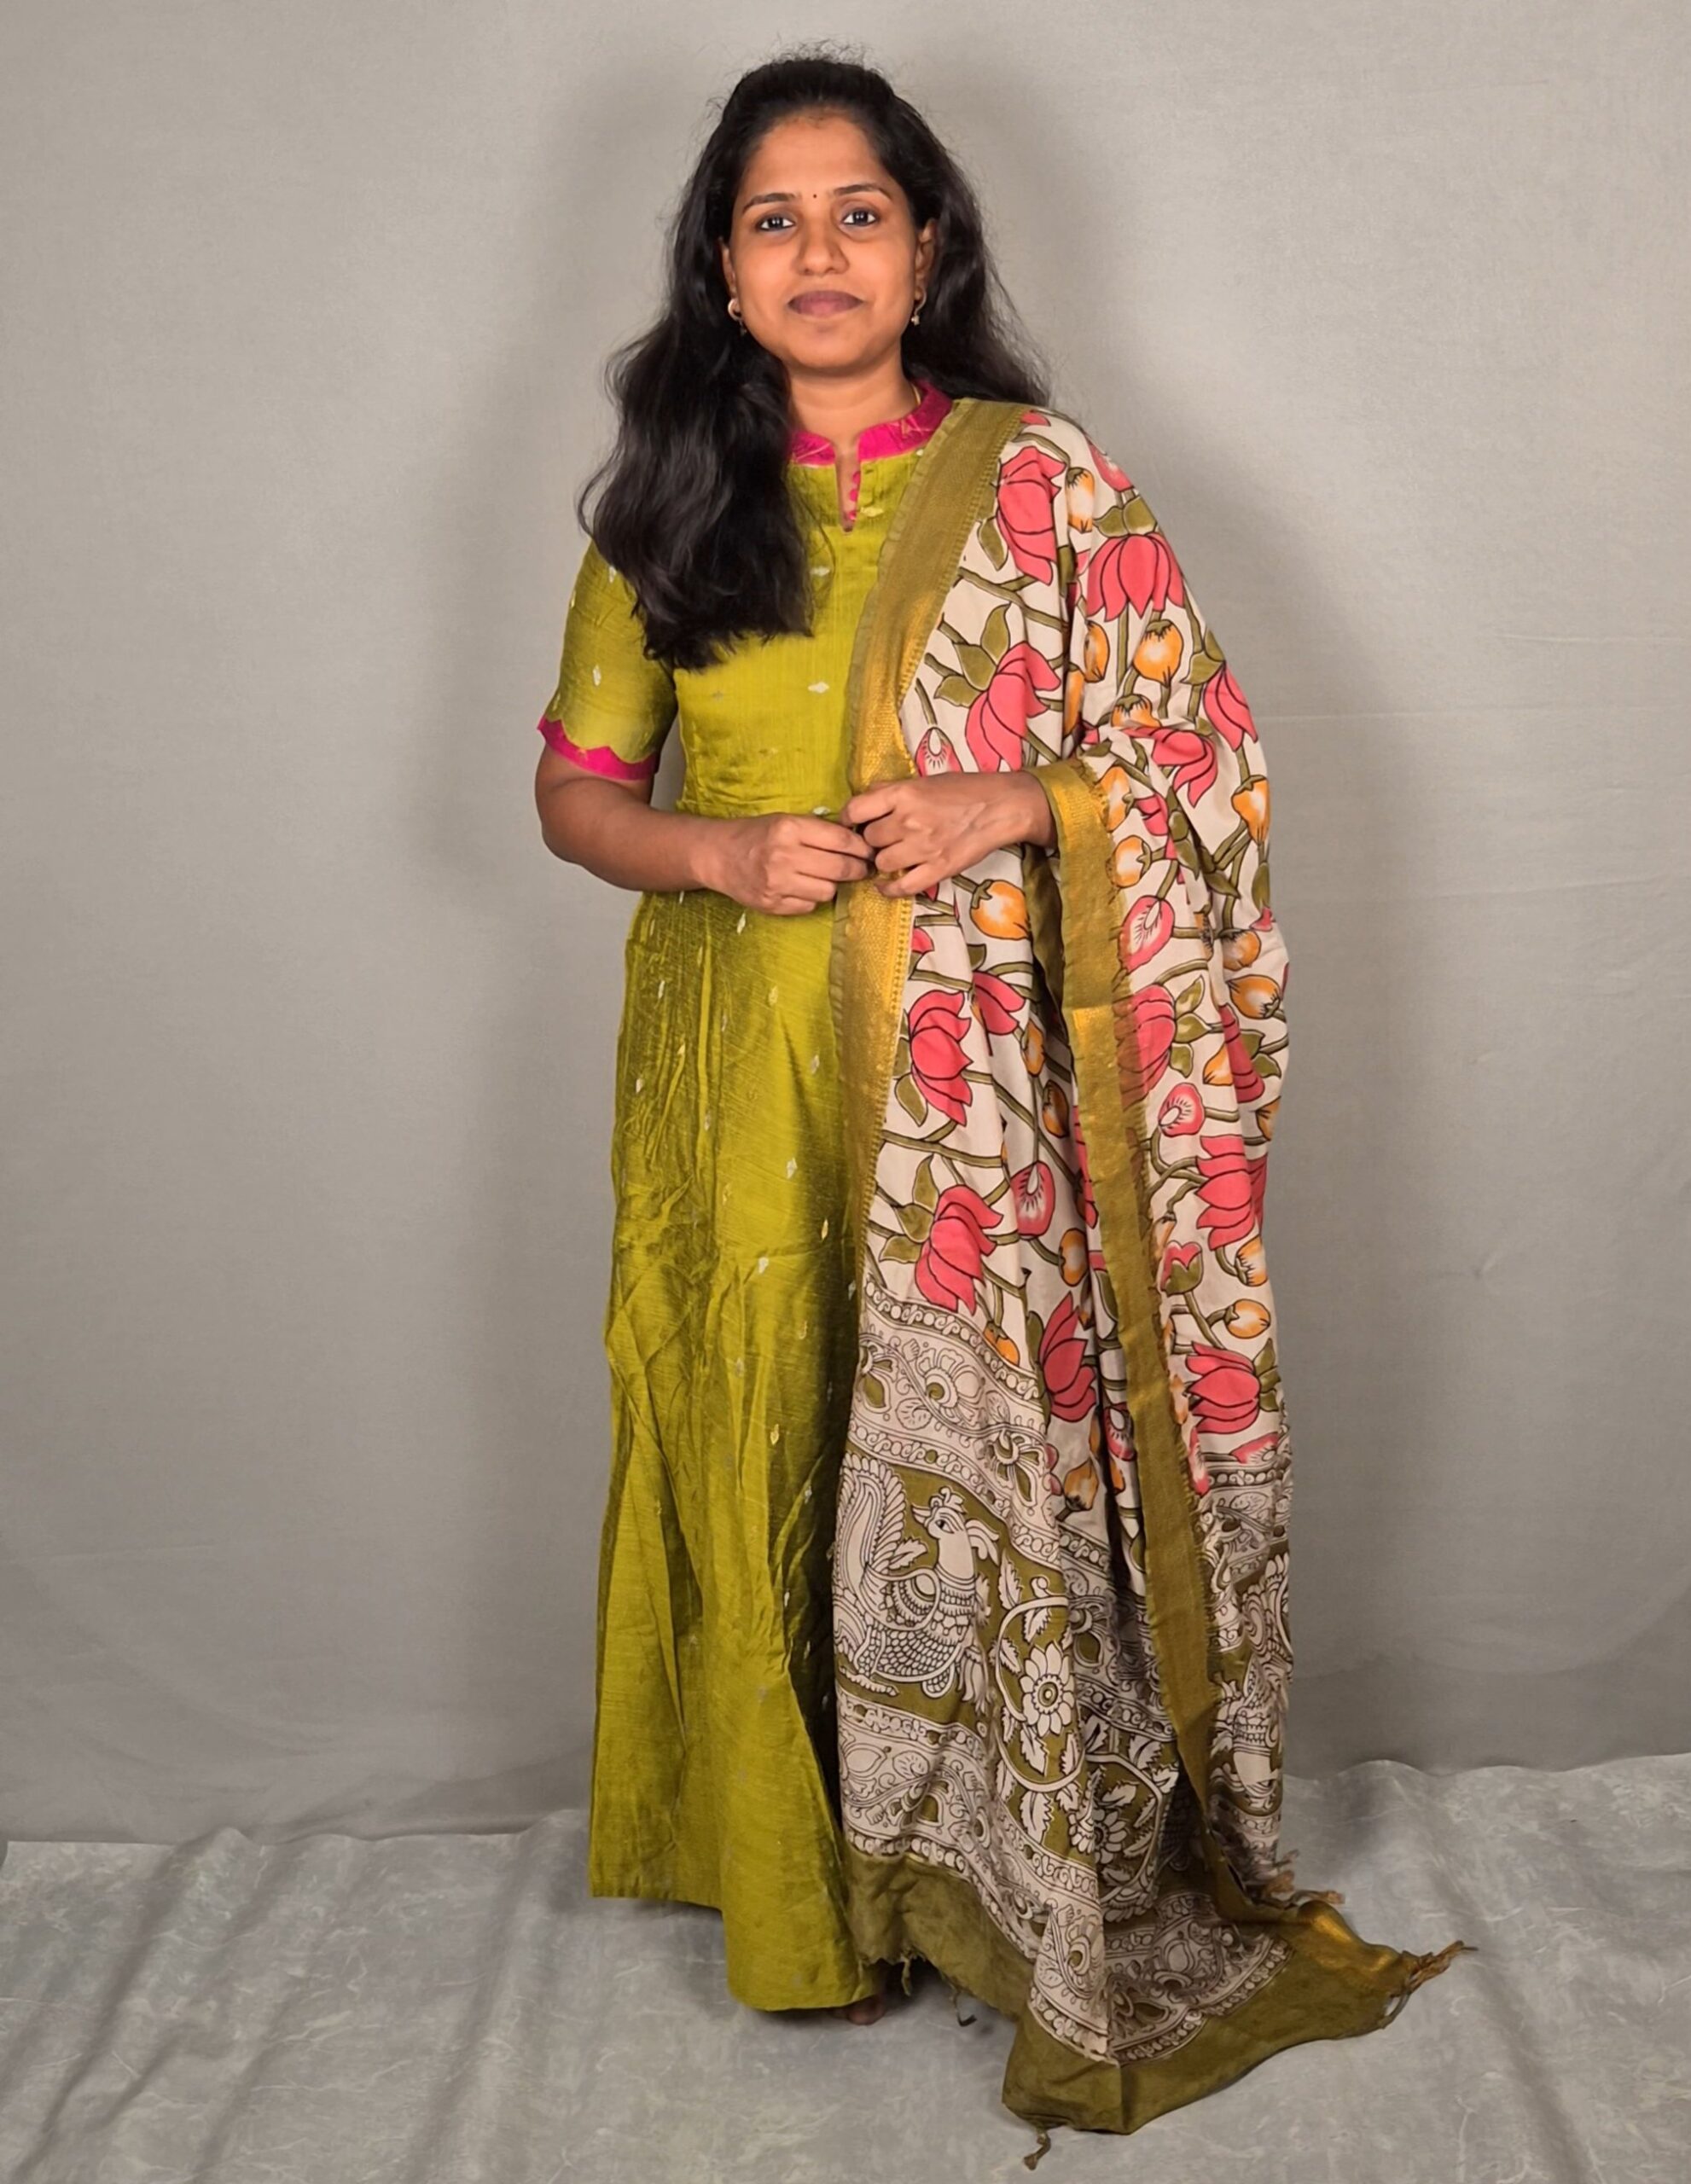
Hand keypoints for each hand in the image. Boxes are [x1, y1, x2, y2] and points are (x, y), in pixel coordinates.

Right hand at [700, 810, 873, 915]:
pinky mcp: (772, 904)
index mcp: (789, 828)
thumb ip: (819, 830)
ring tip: (826, 876)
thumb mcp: (786, 820)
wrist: (719, 855)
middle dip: (858, 869)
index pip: (842, 841)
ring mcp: (777, 883)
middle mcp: (783, 856)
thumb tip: (859, 844)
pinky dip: (812, 897)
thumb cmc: (758, 834)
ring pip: (828, 891)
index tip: (870, 852)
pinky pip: (810, 905)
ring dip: (832, 885)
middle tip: (862, 868)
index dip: (863, 848)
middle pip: (840, 868)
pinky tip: (804, 887)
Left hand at [841, 773, 1053, 896]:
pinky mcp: (938, 869)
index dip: (849, 820)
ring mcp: (923, 847)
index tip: (852, 825)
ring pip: (882, 863)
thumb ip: (893, 789)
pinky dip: (890, 889)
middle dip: (873, 841)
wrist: (1002, 806)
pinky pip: (903, 886)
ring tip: (894, 857)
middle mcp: (909, 820)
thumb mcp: (924, 780)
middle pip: (869, 840)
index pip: (856, 810)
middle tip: (883, 840)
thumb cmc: (964, 789)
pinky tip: (886, 886)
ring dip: (884, 861)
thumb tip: (865, 798)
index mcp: (903, 794)